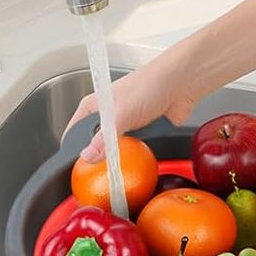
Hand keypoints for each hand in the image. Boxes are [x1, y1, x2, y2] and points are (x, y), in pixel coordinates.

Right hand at [63, 51, 203, 161]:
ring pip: (115, 149)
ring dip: (120, 156)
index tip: (77, 167)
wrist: (182, 84)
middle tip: (100, 171)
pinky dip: (136, 155)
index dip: (73, 150)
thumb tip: (88, 156)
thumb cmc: (149, 84)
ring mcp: (125, 124)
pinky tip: (137, 158)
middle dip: (99, 157)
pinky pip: (134, 150)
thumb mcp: (120, 114)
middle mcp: (107, 115)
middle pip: (94, 145)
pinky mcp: (142, 132)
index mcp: (94, 106)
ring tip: (119, 165)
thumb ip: (104, 138)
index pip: (74, 132)